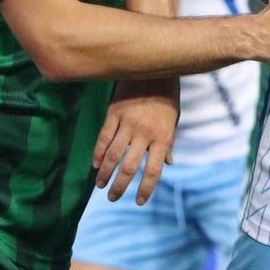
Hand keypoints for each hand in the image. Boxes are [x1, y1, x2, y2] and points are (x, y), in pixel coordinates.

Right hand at [93, 81, 180, 205]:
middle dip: (120, 185)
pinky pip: (104, 137)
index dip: (146, 188)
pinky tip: (95, 164)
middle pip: (129, 166)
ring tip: (100, 184)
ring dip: (105, 172)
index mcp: (163, 136)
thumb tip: (169, 164)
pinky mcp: (114, 112)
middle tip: (113, 197)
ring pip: (113, 154)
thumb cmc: (167, 96)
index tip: (138, 201)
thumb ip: (169, 142)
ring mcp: (128, 122)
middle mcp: (145, 133)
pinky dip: (99, 152)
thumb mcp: (173, 120)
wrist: (155, 68)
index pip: (154, 170)